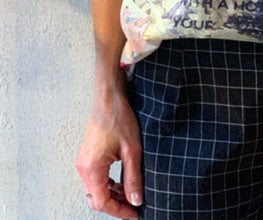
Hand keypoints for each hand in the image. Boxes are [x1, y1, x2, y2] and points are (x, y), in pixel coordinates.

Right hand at [76, 89, 142, 217]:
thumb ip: (133, 178)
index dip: (119, 212)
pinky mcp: (87, 156)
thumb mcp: (131, 150)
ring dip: (112, 195)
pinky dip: (107, 184)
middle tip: (134, 206)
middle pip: (97, 199)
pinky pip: (95, 179)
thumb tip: (136, 200)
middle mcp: (83, 168)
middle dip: (116, 205)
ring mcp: (84, 162)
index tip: (134, 214)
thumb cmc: (118, 118)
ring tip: (130, 192)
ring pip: (96, 190)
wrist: (108, 97)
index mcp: (92, 169)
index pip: (102, 202)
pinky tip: (121, 181)